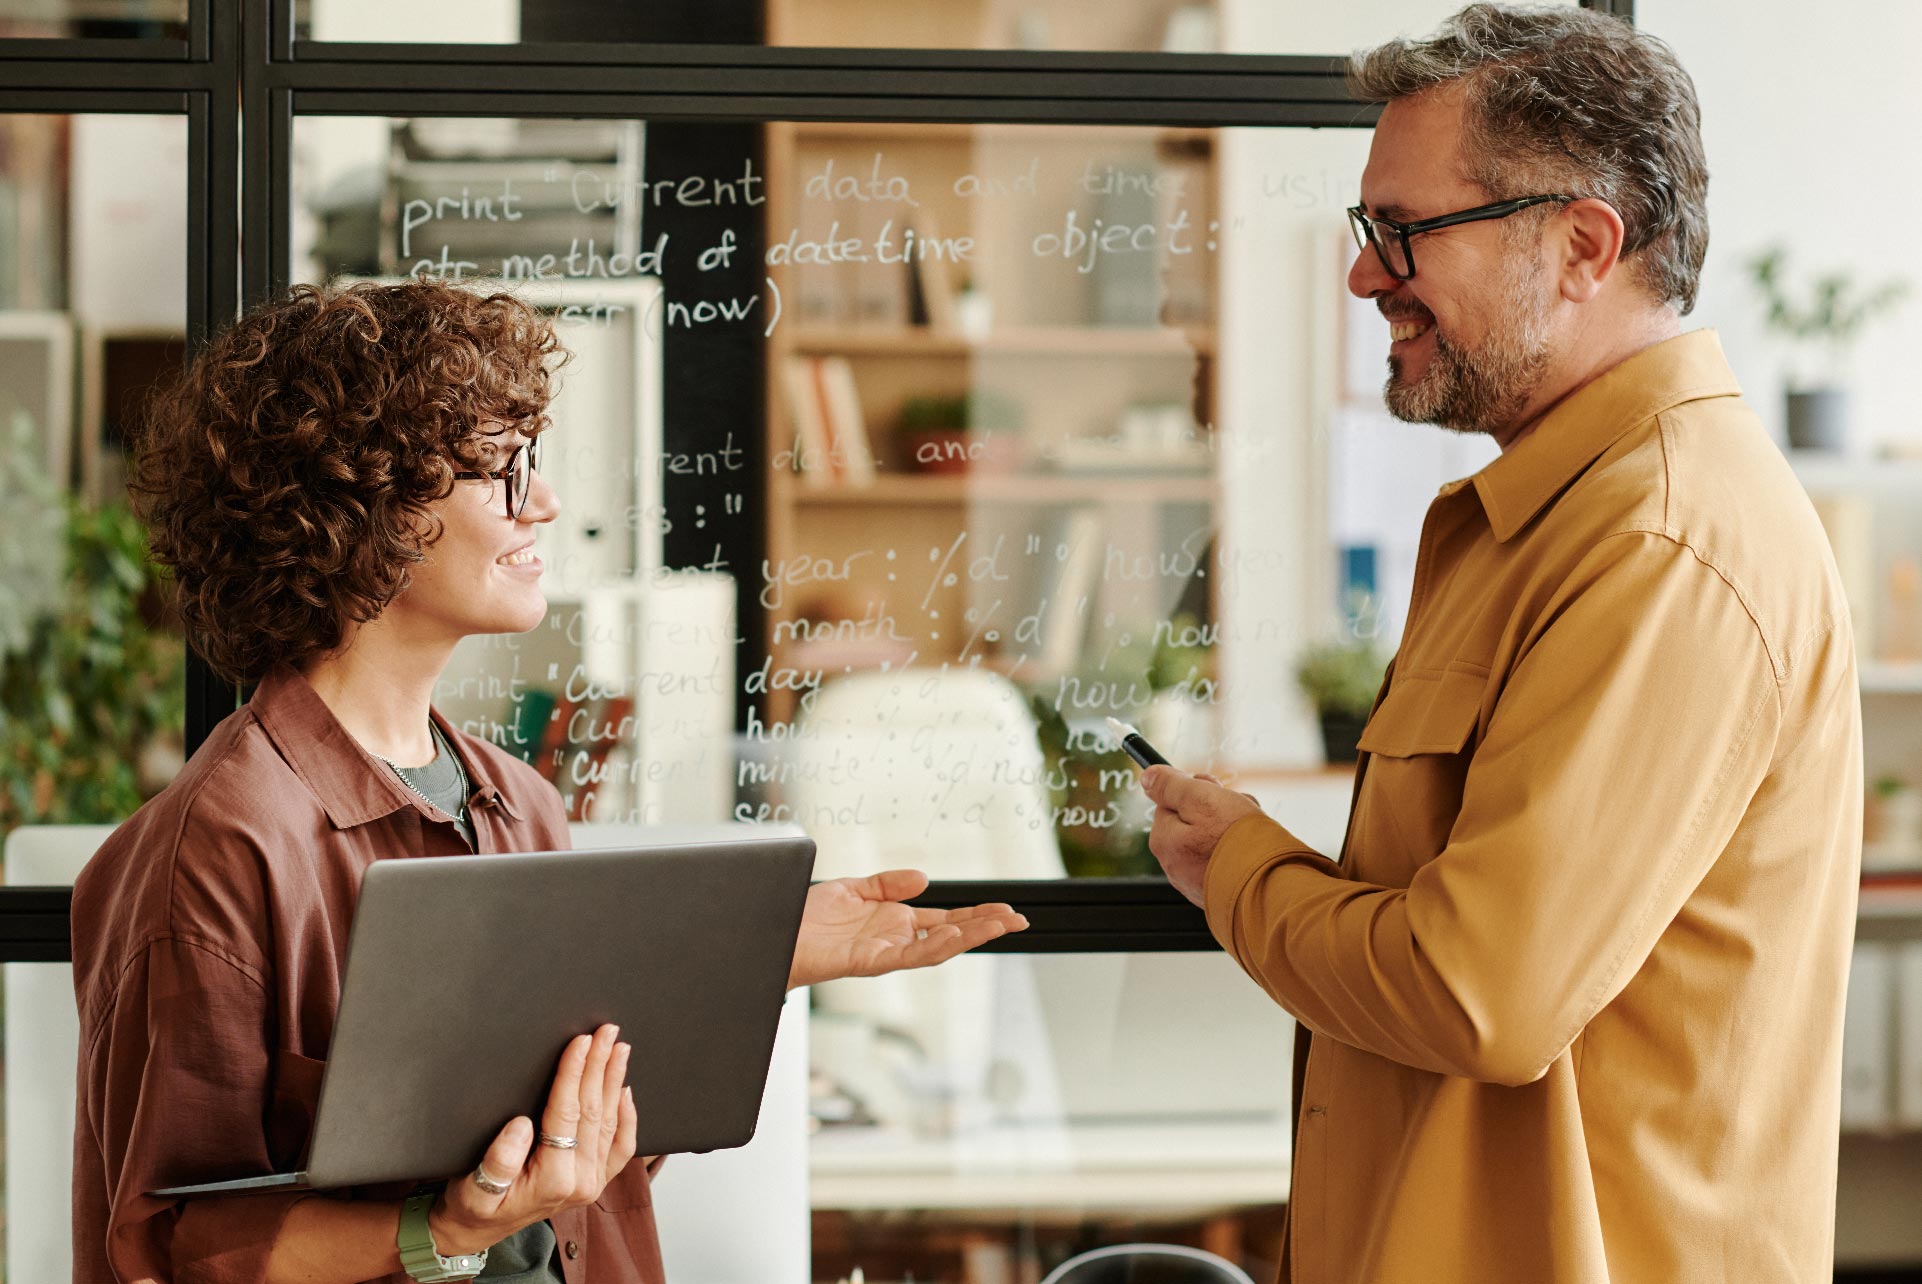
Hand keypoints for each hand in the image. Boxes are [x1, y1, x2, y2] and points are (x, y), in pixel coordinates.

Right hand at [428, 1024, 636, 1255]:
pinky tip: (626, 1090)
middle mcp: (581, 1182)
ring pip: (610, 1121)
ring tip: (619, 1048)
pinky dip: (627, 1115)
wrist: (479, 1231)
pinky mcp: (595, 1180)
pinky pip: (620, 1145)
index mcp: (554, 1180)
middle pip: (594, 1111)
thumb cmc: (474, 1206)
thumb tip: (520, 1127)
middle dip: (600, 1066)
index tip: (581, 1042)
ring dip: (614, 1080)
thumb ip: (497, 1162)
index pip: (567, 1113)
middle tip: (606, 1031)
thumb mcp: (472, 1189)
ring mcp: (593, 1181)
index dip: (574, 1073)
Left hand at [787, 870, 1029, 988]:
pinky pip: (907, 956)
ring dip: (969, 937)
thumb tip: (924, 878)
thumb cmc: (808, 917)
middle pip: (952, 934)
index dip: (977, 915)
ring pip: (938, 948)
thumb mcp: (853, 888)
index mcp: (896, 922)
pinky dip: (932, 946)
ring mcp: (885, 952)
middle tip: (1019, 920)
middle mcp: (896, 939)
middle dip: (985, 928)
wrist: (774, 934)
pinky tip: (952, 934)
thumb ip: (889, 884)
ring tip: (996, 925)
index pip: (947, 918)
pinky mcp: (868, 961)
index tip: (1007, 910)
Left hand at [1141, 766, 1262, 907]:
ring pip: (1212, 840)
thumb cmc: (1237, 841)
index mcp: (1164, 840)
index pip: (1172, 800)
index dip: (1198, 790)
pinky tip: (1254, 852)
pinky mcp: (1217, 892)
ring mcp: (1195, 882)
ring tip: (1252, 833)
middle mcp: (1173, 864)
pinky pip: (1224, 862)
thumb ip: (1171, 786)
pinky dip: (1239, 852)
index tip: (1217, 791)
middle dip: (1218, 810)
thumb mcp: (1202, 799)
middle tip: (1239, 811)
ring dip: (1232, 829)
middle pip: (1192, 820)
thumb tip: (1148, 776)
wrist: (1270, 887)